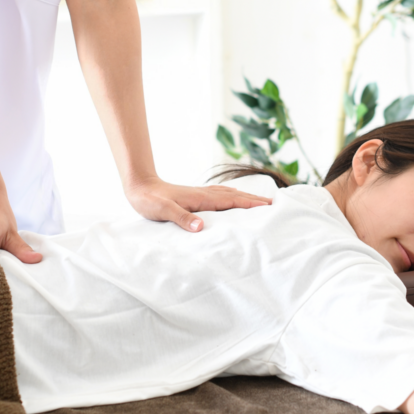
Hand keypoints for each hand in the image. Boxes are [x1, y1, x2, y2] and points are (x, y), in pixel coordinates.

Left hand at [124, 177, 271, 231]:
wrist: (139, 186)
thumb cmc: (149, 200)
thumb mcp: (163, 211)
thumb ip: (181, 218)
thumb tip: (201, 226)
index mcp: (201, 198)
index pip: (232, 201)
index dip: (251, 204)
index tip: (269, 206)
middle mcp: (204, 194)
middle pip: (236, 196)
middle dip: (254, 200)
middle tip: (274, 204)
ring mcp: (200, 194)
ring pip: (229, 194)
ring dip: (245, 198)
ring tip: (260, 203)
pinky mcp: (194, 196)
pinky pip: (220, 196)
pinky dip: (232, 197)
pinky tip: (232, 199)